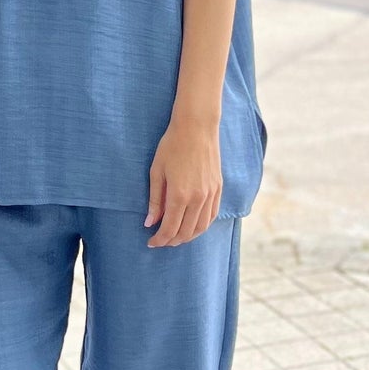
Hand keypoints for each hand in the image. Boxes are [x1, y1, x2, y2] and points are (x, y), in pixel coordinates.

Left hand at [144, 115, 222, 245]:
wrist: (197, 128)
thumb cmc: (172, 146)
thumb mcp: (157, 172)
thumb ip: (155, 200)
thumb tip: (150, 222)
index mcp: (180, 195)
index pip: (170, 229)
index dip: (160, 239)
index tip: (151, 242)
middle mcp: (198, 198)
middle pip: (186, 232)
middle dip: (172, 241)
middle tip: (161, 241)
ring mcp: (210, 194)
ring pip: (201, 227)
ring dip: (188, 236)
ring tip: (176, 237)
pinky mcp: (218, 188)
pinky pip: (212, 215)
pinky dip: (202, 226)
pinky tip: (193, 226)